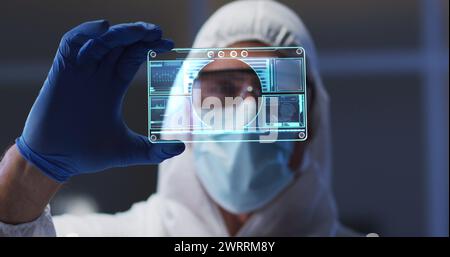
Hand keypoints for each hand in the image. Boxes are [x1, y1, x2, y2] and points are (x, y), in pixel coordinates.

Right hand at [15, 20, 184, 181]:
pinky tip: (105, 29)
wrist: (54, 161)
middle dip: (139, 34)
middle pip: (120, 44)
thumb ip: (154, 150)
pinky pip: (71, 43)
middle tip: (158, 33)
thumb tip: (181, 148)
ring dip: (120, 32)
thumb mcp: (128, 150)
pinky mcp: (61, 72)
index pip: (132, 56)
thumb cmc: (88, 154)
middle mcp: (97, 75)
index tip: (169, 43)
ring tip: (141, 31)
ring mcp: (79, 72)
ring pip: (101, 41)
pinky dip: (86, 32)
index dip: (149, 46)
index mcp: (112, 86)